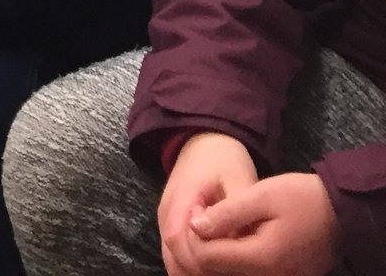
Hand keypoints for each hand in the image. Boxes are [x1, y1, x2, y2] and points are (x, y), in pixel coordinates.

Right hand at [160, 132, 259, 274]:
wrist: (203, 143)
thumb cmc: (223, 160)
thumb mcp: (239, 178)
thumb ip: (235, 211)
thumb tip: (239, 243)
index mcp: (180, 203)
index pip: (180, 243)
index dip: (205, 261)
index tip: (236, 262)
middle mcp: (166, 217)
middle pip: (175, 261)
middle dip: (204, 272)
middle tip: (236, 269)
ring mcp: (166, 224)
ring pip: (174, 264)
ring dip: (197, 273)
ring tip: (228, 269)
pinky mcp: (173, 228)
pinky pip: (177, 258)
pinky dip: (194, 268)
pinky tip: (219, 267)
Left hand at [182, 171, 340, 275]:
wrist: (341, 212)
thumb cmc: (302, 199)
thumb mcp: (260, 196)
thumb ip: (226, 213)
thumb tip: (194, 227)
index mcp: (263, 259)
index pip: (206, 258)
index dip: (194, 233)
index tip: (198, 206)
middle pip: (215, 270)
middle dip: (202, 242)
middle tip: (205, 212)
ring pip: (229, 273)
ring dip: (217, 250)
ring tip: (219, 220)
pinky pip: (248, 272)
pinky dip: (234, 256)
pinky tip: (235, 233)